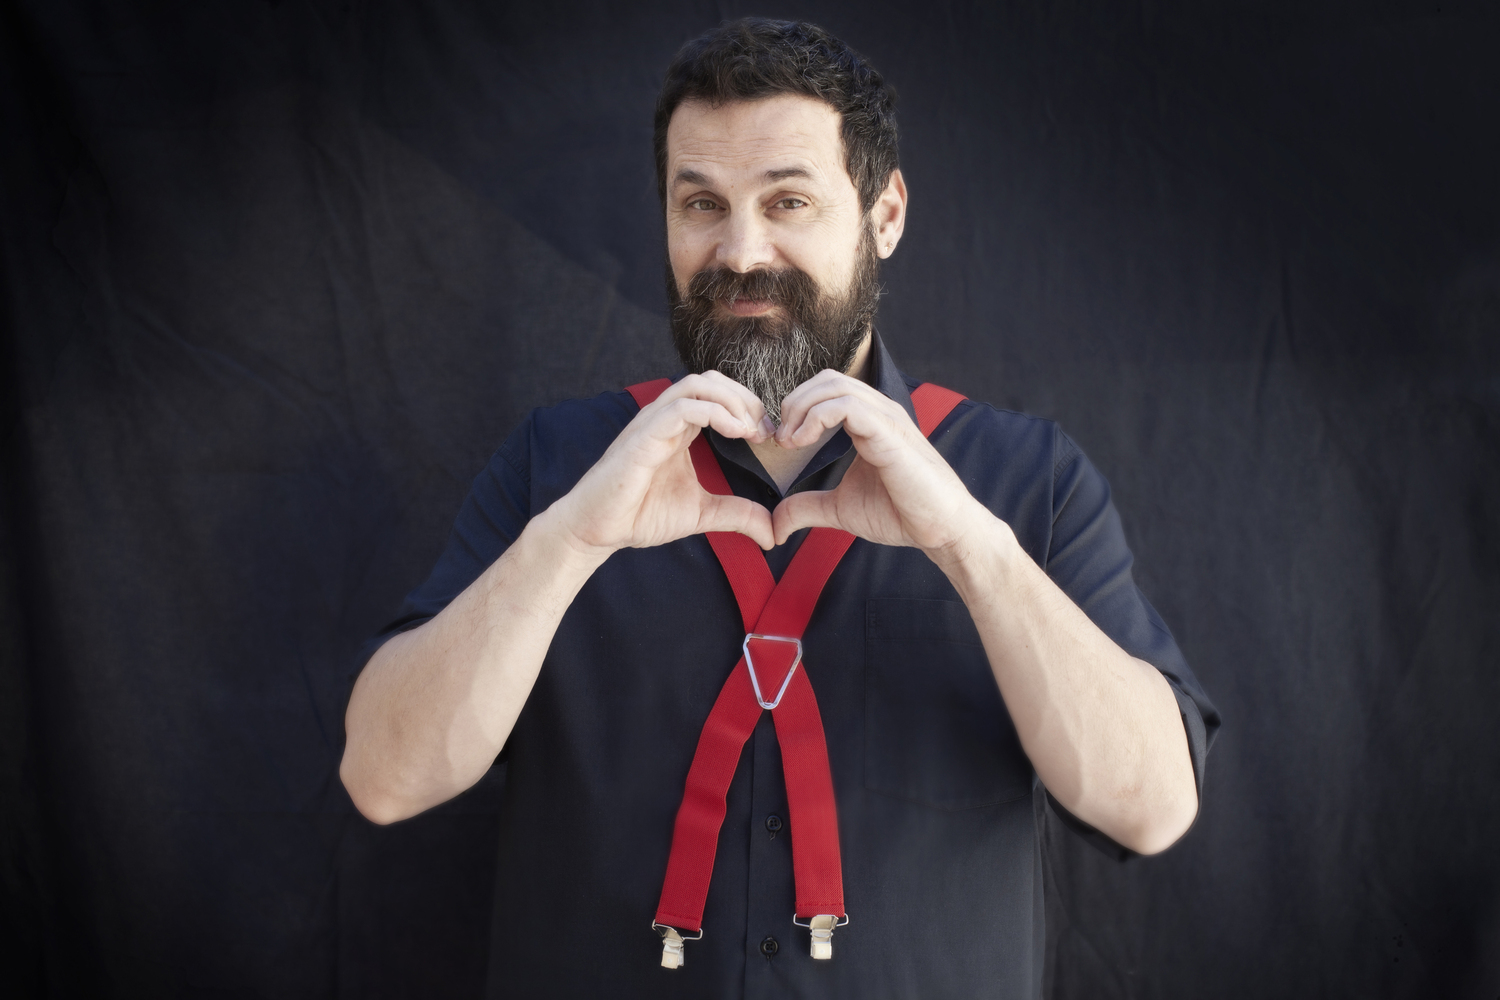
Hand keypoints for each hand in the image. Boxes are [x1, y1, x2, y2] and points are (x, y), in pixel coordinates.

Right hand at [548, 372, 777, 556]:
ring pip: (697, 384)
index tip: (769, 438)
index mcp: (679, 428)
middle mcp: (666, 418)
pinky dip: (715, 412)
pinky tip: (735, 433)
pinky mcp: (643, 436)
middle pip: (711, 380)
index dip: (749, 408)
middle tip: (765, 432)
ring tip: (751, 430)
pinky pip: (681, 407)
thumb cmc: (640, 515)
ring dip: (733, 401)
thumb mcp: (702, 514)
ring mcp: (653, 423)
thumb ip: (737, 515)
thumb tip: (773, 533)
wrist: (598, 530)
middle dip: (746, 399)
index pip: (718, 394)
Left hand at [769, 370, 991, 559]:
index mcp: (869, 421)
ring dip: (801, 409)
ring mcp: (887, 418)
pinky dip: (816, 418)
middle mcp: (879, 411)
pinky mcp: (890, 433)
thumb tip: (776, 524)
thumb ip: (808, 507)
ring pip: (834, 385)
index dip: (797, 408)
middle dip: (794, 403)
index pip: (827, 388)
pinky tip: (804, 443)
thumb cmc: (901, 514)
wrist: (940, 530)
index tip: (782, 442)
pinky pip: (848, 406)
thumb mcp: (840, 509)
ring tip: (790, 441)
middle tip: (781, 439)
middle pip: (827, 379)